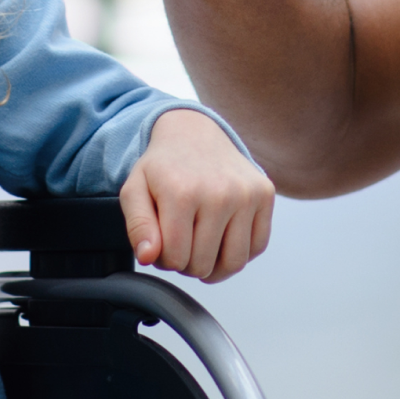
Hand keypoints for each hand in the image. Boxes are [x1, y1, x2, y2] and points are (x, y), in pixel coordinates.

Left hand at [118, 109, 275, 281]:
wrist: (194, 133)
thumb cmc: (163, 168)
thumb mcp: (134, 190)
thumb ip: (137, 227)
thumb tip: (149, 257)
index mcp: (182, 193)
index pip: (175, 258)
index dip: (165, 260)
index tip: (163, 243)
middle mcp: (219, 193)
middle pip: (203, 265)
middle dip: (187, 263)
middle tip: (181, 242)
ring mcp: (247, 193)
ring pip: (234, 262)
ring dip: (215, 266)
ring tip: (201, 248)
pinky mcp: (265, 193)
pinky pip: (258, 246)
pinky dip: (240, 252)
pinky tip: (223, 239)